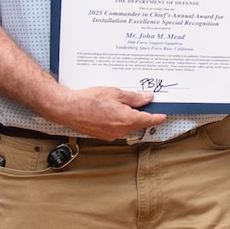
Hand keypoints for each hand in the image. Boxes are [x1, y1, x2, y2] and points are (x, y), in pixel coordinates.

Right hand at [47, 85, 166, 140]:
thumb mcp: (115, 93)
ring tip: (124, 105)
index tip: (163, 115)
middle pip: (138, 123)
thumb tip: (147, 98)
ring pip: (128, 127)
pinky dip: (119, 121)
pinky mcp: (103, 135)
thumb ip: (133, 98)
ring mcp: (111, 134)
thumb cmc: (87, 100)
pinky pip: (117, 129)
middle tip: (144, 104)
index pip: (149, 120)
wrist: (65, 108)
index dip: (158, 117)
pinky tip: (113, 112)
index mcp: (126, 119)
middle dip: (143, 115)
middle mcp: (120, 130)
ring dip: (130, 118)